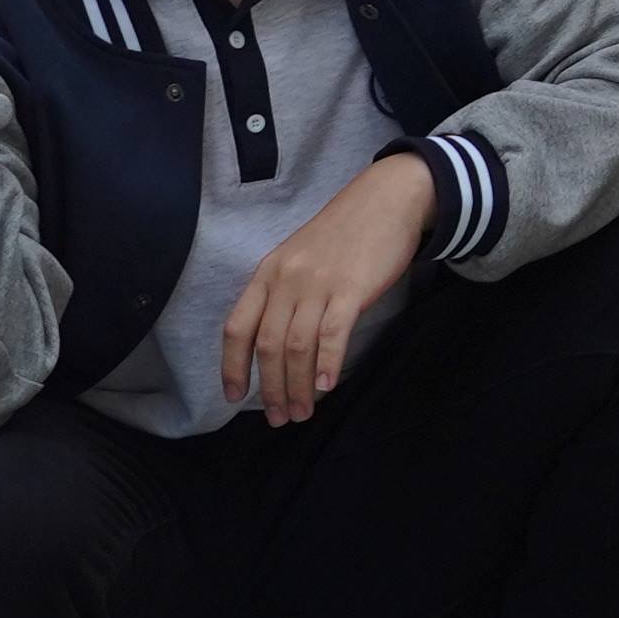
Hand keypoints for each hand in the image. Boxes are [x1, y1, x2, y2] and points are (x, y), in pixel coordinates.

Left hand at [216, 154, 436, 428]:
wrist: (387, 200)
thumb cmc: (345, 232)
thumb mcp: (299, 257)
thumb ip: (285, 293)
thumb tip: (278, 343)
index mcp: (267, 273)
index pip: (237, 328)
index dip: (231, 366)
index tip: (234, 396)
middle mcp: (285, 280)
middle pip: (268, 346)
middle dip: (269, 388)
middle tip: (278, 417)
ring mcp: (317, 284)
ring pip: (297, 347)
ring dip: (297, 386)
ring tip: (303, 412)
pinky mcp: (350, 289)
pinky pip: (331, 334)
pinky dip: (326, 365)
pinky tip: (327, 386)